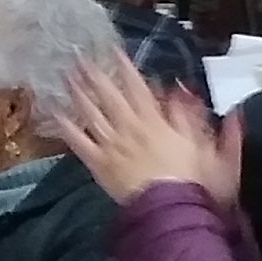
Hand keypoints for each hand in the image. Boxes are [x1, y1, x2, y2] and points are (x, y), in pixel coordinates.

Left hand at [51, 44, 240, 206]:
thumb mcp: (205, 143)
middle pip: (109, 95)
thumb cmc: (194, 181)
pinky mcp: (100, 165)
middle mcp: (130, 128)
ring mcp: (112, 146)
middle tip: (80, 56)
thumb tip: (182, 89)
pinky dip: (67, 129)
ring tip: (66, 77)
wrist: (171, 211)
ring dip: (78, 93)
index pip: (137, 87)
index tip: (112, 49)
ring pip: (91, 114)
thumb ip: (193, 115)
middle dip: (95, 74)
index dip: (124, 66)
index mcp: (155, 121)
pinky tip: (56, 115)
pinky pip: (80, 143)